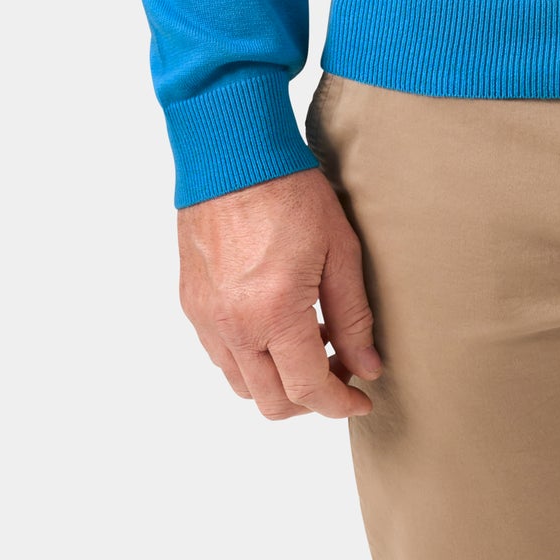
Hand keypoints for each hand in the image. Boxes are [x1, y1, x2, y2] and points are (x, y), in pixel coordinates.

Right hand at [178, 166, 382, 421]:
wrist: (232, 155)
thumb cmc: (290, 192)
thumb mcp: (339, 250)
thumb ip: (353, 317)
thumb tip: (367, 367)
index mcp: (274, 314)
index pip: (308, 390)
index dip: (340, 404)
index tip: (362, 400)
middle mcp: (233, 326)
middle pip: (271, 402)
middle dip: (310, 401)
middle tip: (339, 371)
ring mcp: (207, 318)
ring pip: (242, 385)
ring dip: (278, 381)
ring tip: (310, 343)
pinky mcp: (192, 304)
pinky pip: (220, 356)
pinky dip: (250, 358)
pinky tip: (276, 325)